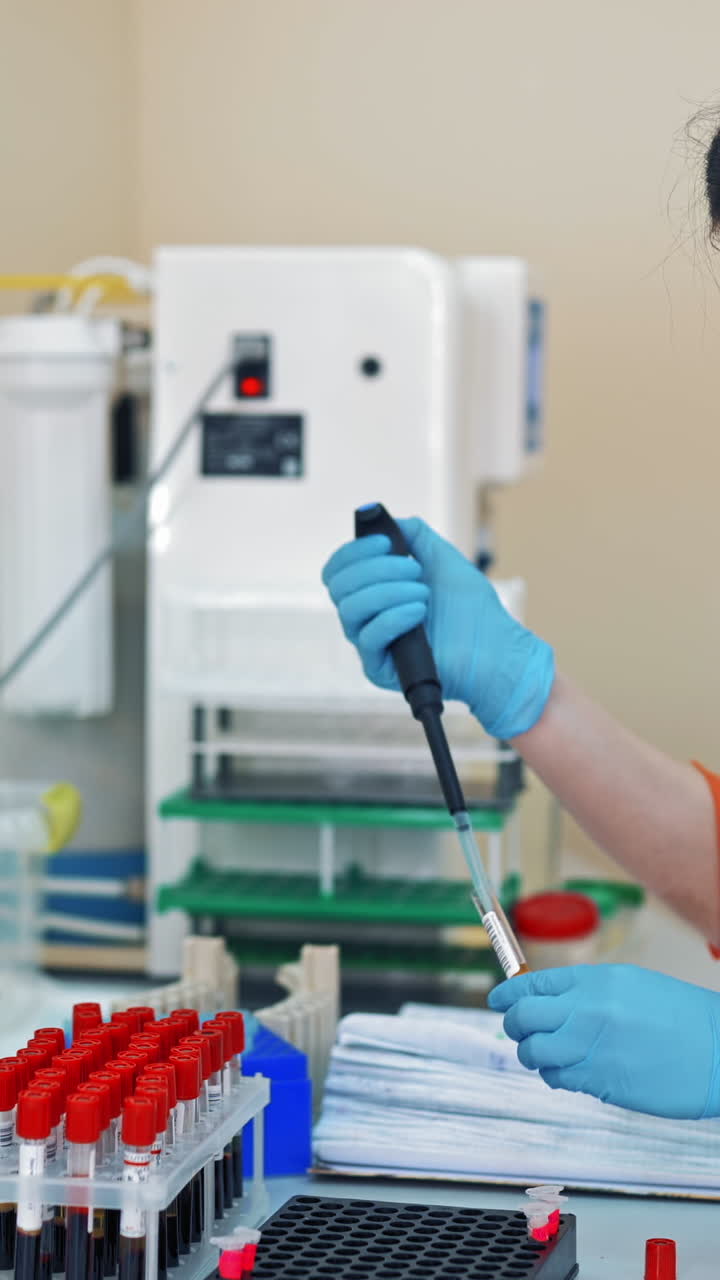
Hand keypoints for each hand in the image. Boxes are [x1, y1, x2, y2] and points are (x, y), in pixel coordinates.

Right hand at [321, 516, 553, 738]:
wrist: (495, 648)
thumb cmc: (472, 610)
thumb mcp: (442, 559)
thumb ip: (414, 536)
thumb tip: (385, 519)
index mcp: (374, 591)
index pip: (338, 570)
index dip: (354, 551)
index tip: (386, 541)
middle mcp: (366, 617)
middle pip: (338, 587)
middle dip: (375, 569)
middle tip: (413, 570)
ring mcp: (370, 644)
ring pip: (349, 609)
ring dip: (388, 592)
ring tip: (423, 593)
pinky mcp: (378, 669)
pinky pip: (368, 637)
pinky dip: (394, 616)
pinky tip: (420, 612)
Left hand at [488, 963, 719, 1118]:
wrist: (717, 1051)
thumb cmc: (680, 1018)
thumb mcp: (630, 985)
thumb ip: (585, 991)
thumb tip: (546, 999)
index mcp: (595, 981)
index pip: (532, 984)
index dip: (508, 994)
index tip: (498, 1000)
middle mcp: (587, 1011)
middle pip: (523, 1017)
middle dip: (514, 1024)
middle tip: (518, 1029)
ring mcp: (592, 1048)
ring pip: (534, 1052)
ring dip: (533, 1054)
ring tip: (547, 1053)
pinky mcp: (600, 1082)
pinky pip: (558, 1079)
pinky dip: (554, 1075)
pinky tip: (567, 1071)